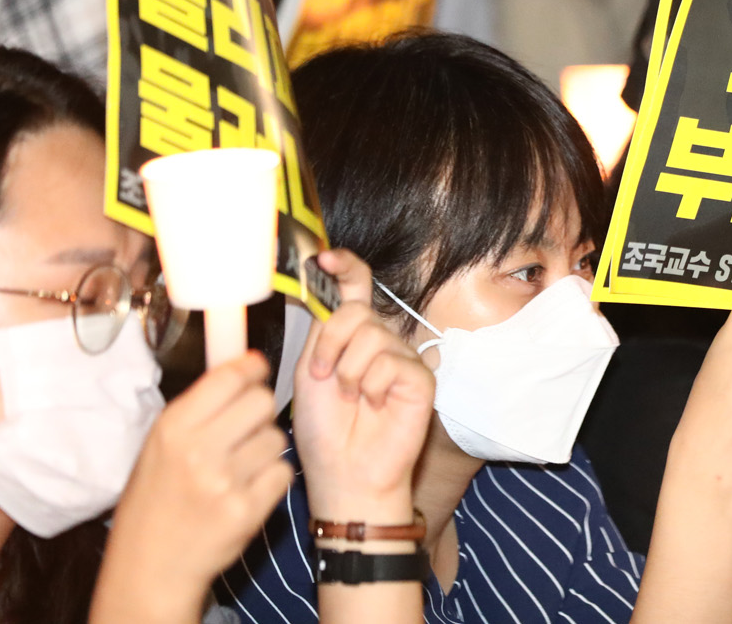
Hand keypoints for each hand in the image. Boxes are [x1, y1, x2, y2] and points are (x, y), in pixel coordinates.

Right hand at [95, 352, 291, 618]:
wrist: (150, 566)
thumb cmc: (156, 499)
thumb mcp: (160, 444)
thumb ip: (200, 405)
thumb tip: (242, 363)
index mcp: (173, 427)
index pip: (231, 376)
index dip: (251, 368)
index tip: (256, 369)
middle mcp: (198, 450)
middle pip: (263, 401)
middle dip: (260, 409)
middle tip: (247, 425)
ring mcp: (224, 482)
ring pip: (276, 437)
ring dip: (265, 447)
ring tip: (241, 465)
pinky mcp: (247, 511)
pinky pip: (282, 472)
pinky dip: (272, 478)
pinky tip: (249, 488)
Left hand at [293, 247, 435, 523]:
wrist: (344, 474)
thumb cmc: (325, 430)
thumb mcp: (310, 370)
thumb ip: (322, 327)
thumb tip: (321, 280)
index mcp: (352, 336)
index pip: (356, 287)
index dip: (345, 266)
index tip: (324, 259)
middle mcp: (381, 341)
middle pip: (357, 311)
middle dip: (330, 344)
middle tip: (325, 378)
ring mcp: (403, 358)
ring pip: (371, 336)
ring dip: (348, 372)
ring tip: (353, 400)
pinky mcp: (421, 377)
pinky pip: (389, 362)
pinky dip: (371, 387)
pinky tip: (374, 407)